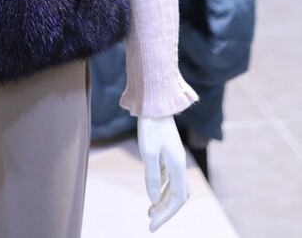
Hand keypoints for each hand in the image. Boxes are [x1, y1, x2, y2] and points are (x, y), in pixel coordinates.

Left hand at [137, 116, 189, 231]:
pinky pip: (168, 177)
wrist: (154, 102)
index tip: (152, 226)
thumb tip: (152, 200)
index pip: (177, 199)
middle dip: (166, 211)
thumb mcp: (148, 152)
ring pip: (173, 187)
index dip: (166, 214)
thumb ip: (152, 176)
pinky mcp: (168, 152)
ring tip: (149, 211)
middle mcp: (179, 164)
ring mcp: (174, 158)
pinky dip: (162, 188)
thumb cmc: (150, 126)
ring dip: (163, 200)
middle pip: (178, 196)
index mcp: (178, 166)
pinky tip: (153, 191)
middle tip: (151, 221)